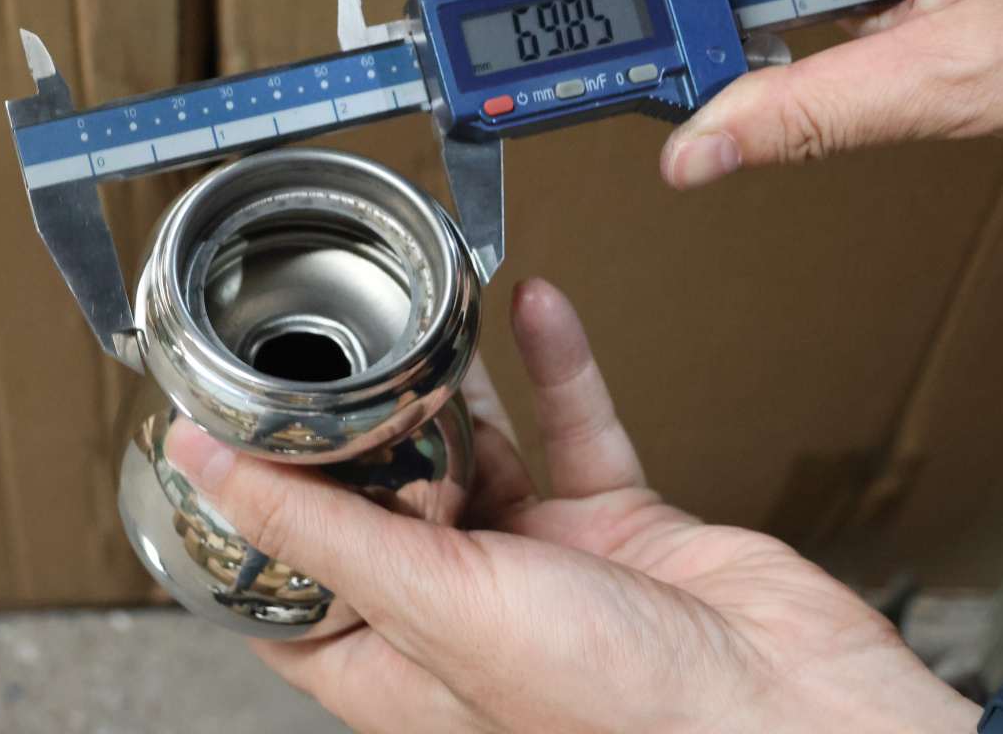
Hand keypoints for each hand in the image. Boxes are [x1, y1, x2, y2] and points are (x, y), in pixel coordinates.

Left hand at [166, 278, 979, 733]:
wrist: (791, 709)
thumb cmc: (626, 712)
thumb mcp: (439, 609)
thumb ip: (324, 535)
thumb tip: (211, 468)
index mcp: (402, 666)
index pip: (294, 591)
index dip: (258, 517)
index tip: (230, 436)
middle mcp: (467, 617)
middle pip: (388, 505)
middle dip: (369, 430)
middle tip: (339, 354)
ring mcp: (545, 569)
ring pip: (482, 454)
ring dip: (460, 386)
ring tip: (427, 320)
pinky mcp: (618, 527)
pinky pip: (574, 429)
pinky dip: (557, 367)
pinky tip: (534, 309)